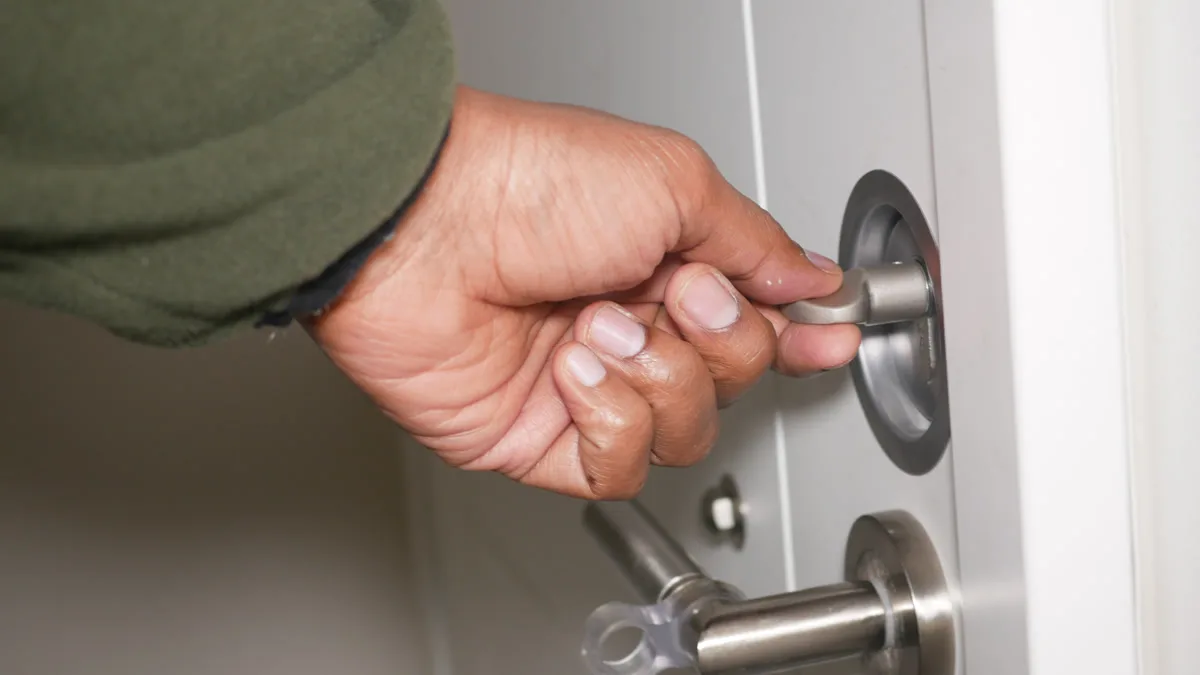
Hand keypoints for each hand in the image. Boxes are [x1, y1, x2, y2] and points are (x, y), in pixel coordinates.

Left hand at [308, 86, 859, 498]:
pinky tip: (572, 373)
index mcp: (663, 261)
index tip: (830, 338)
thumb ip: (755, 242)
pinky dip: (610, 421)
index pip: (752, 319)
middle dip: (718, 341)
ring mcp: (587, 385)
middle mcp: (629, 324)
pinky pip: (619, 468)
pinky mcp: (541, 437)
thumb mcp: (676, 183)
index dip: (795, 336)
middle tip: (674, 295)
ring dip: (656, 378)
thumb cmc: (532, 181)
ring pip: (685, 432)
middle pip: (732, 381)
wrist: (421, 226)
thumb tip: (811, 277)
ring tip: (597, 326)